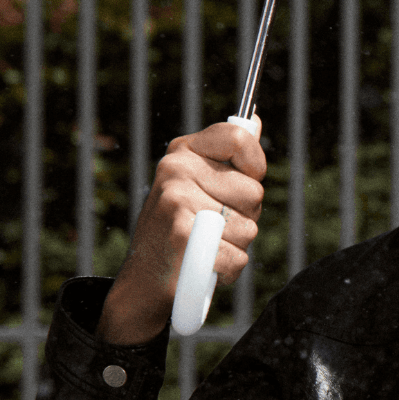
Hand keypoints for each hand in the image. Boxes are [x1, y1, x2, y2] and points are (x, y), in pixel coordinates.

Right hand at [97, 117, 265, 344]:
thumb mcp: (199, 185)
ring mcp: (176, 201)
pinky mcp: (182, 235)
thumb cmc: (182, 230)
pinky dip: (226, 269)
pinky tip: (201, 264)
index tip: (247, 179)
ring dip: (235, 245)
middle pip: (254, 192)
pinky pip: (238, 257)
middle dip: (244, 216)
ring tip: (204, 244)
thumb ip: (229, 157)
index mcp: (182, 153)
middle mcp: (175, 170)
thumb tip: (253, 119)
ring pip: (249, 228)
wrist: (143, 280)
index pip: (238, 137)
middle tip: (211, 226)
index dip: (254, 165)